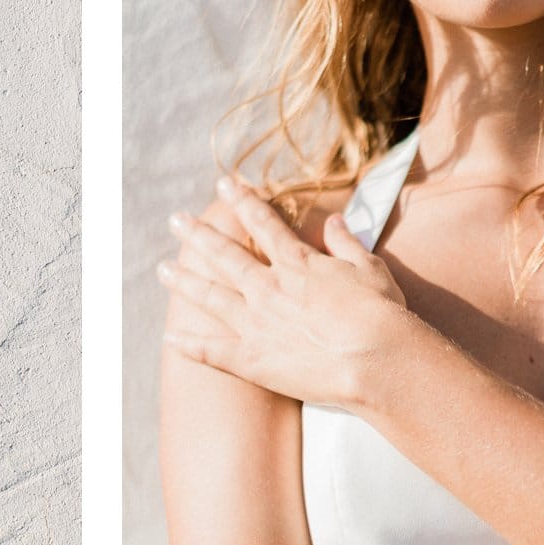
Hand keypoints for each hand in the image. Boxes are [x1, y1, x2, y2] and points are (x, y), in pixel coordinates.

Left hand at [157, 177, 409, 408]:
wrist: (377, 358)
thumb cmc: (381, 312)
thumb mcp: (369, 267)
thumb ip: (346, 242)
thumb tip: (334, 220)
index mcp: (297, 263)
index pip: (263, 223)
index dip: (242, 201)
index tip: (223, 184)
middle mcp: (268, 287)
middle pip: (224, 255)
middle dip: (198, 235)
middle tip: (174, 220)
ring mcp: (256, 323)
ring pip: (210, 297)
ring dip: (184, 281)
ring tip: (162, 270)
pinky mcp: (252, 360)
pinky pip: (212, 351)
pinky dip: (189, 344)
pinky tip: (168, 337)